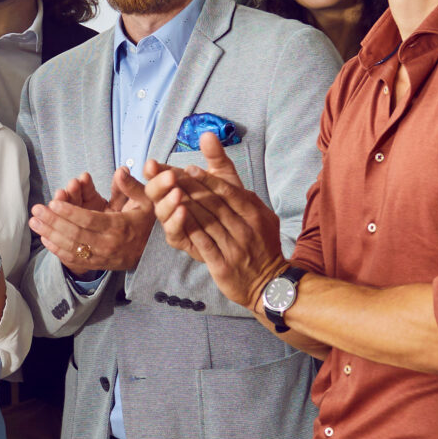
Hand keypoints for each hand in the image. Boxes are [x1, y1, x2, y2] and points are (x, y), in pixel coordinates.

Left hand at [30, 169, 154, 273]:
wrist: (152, 253)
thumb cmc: (146, 222)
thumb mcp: (147, 202)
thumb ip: (132, 186)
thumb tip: (120, 171)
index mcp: (119, 226)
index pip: (89, 220)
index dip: (70, 212)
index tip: (53, 203)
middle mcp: (108, 244)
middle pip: (75, 234)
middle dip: (53, 222)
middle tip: (36, 211)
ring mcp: (101, 257)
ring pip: (71, 248)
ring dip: (50, 235)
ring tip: (34, 223)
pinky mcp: (97, 265)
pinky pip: (74, 260)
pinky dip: (58, 251)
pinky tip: (45, 240)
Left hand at [143, 137, 285, 311]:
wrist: (269, 283)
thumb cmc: (260, 243)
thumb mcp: (260, 213)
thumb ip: (239, 189)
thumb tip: (222, 155)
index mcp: (254, 213)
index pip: (228, 192)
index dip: (207, 180)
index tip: (189, 169)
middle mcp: (245, 228)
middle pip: (214, 204)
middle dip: (190, 188)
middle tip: (170, 176)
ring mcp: (234, 248)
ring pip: (206, 222)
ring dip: (185, 206)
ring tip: (168, 193)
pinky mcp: (222, 265)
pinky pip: (203, 243)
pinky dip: (189, 230)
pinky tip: (175, 219)